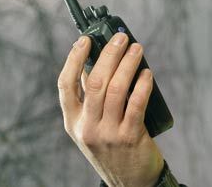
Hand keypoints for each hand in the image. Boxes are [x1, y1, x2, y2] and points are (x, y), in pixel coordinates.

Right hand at [59, 32, 163, 186]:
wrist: (129, 183)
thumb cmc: (111, 148)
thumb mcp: (91, 127)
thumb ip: (90, 98)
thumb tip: (95, 61)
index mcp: (72, 122)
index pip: (65, 85)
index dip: (73, 59)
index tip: (85, 39)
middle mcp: (87, 127)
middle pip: (95, 82)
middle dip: (109, 54)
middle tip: (121, 38)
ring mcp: (108, 133)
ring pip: (116, 89)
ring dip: (128, 64)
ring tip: (137, 49)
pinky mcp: (129, 137)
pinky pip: (136, 104)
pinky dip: (142, 84)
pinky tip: (147, 74)